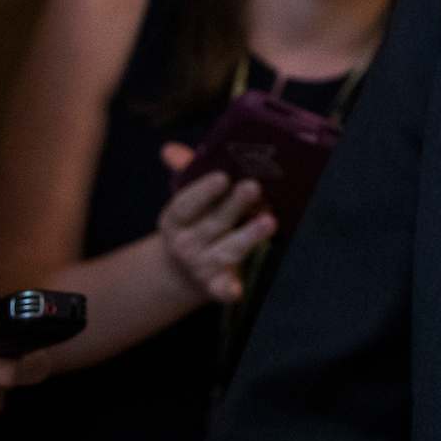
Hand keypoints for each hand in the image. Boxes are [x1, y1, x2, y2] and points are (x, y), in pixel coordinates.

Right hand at [156, 142, 275, 302]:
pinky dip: (228, 289)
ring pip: (227, 249)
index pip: (186, 203)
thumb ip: (185, 172)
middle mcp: (186, 243)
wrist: (180, 271)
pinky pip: (222, 288)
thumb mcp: (188, 199)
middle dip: (234, 206)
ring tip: (269, 221)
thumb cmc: (194, 222)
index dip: (204, 190)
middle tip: (253, 187)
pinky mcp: (215, 284)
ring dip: (248, 236)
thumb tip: (170, 149)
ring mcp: (201, 264)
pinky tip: (237, 290)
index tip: (222, 177)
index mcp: (176, 218)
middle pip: (213, 223)